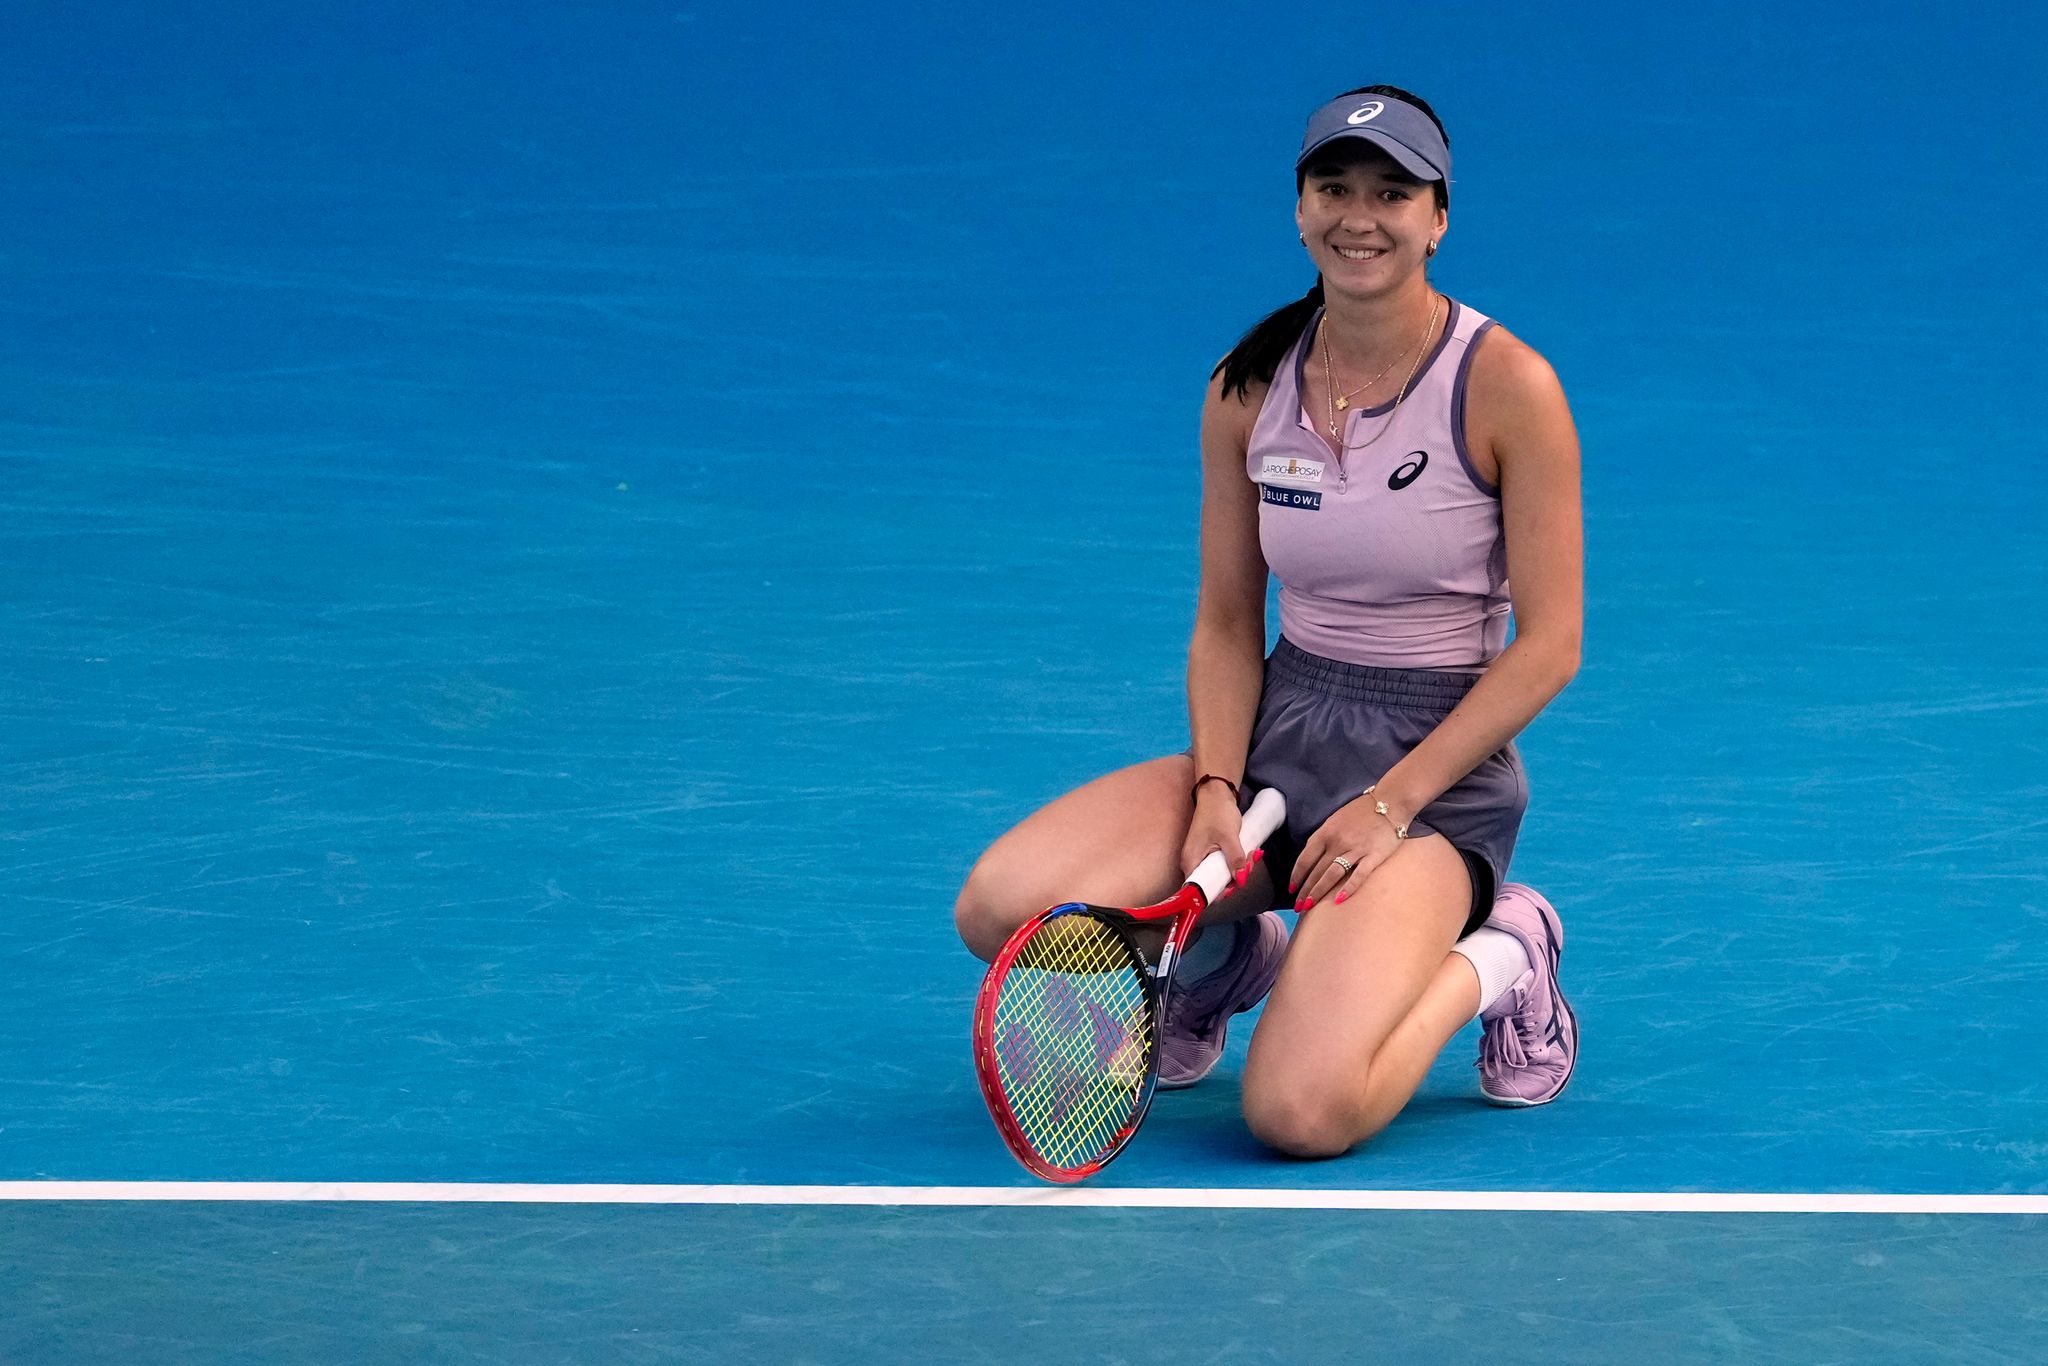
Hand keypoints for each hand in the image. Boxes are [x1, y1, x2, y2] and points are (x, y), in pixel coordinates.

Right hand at [1180, 785, 1259, 891]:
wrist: (1216, 794)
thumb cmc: (1217, 813)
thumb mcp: (1229, 837)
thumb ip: (1235, 859)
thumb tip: (1241, 880)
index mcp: (1191, 862)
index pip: (1200, 890)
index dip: (1218, 893)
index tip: (1235, 886)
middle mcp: (1193, 863)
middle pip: (1212, 884)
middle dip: (1234, 879)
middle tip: (1249, 866)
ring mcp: (1201, 858)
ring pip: (1220, 875)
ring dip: (1238, 870)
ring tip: (1251, 856)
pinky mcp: (1209, 853)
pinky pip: (1222, 865)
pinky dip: (1235, 863)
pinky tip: (1247, 854)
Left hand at [1290, 793, 1406, 910]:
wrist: (1391, 801)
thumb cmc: (1362, 810)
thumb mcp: (1336, 819)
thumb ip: (1325, 837)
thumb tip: (1313, 856)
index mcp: (1326, 832)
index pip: (1305, 858)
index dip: (1297, 875)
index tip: (1291, 888)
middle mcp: (1338, 842)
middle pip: (1316, 870)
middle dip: (1305, 890)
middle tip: (1298, 906)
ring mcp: (1355, 849)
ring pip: (1332, 875)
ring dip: (1319, 891)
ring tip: (1310, 906)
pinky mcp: (1373, 856)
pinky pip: (1358, 875)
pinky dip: (1348, 888)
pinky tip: (1339, 900)